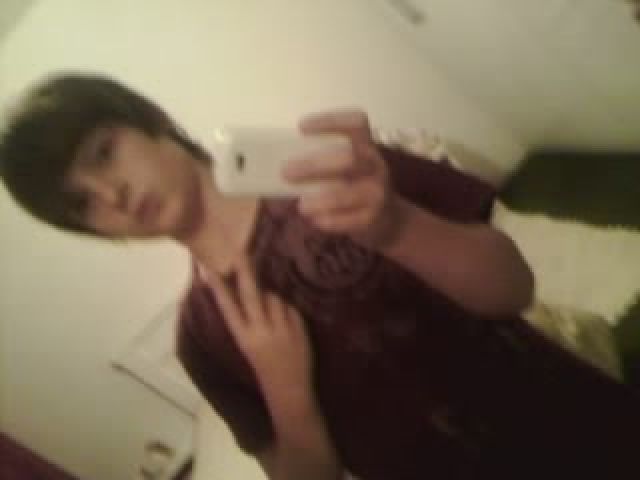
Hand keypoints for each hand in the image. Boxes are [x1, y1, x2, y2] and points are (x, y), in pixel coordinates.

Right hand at [208, 254, 313, 398]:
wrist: (289, 389)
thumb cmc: (265, 365)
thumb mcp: (250, 344)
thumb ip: (249, 320)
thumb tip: (252, 289)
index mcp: (243, 337)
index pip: (228, 308)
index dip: (218, 288)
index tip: (208, 269)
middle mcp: (260, 331)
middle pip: (251, 294)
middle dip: (245, 272)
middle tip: (240, 252)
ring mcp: (281, 329)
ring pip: (275, 298)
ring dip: (274, 300)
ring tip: (275, 318)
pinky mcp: (298, 328)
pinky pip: (291, 307)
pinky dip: (288, 311)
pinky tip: (287, 325)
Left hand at [283, 109, 407, 248]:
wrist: (388, 220)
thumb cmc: (356, 188)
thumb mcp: (348, 169)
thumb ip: (323, 162)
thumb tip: (280, 163)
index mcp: (366, 146)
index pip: (356, 123)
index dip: (331, 121)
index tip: (301, 127)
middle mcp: (375, 165)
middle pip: (349, 157)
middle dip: (314, 164)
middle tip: (286, 171)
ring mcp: (377, 192)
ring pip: (348, 193)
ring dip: (320, 199)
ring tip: (301, 205)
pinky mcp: (373, 218)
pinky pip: (349, 220)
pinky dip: (329, 220)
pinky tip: (315, 220)